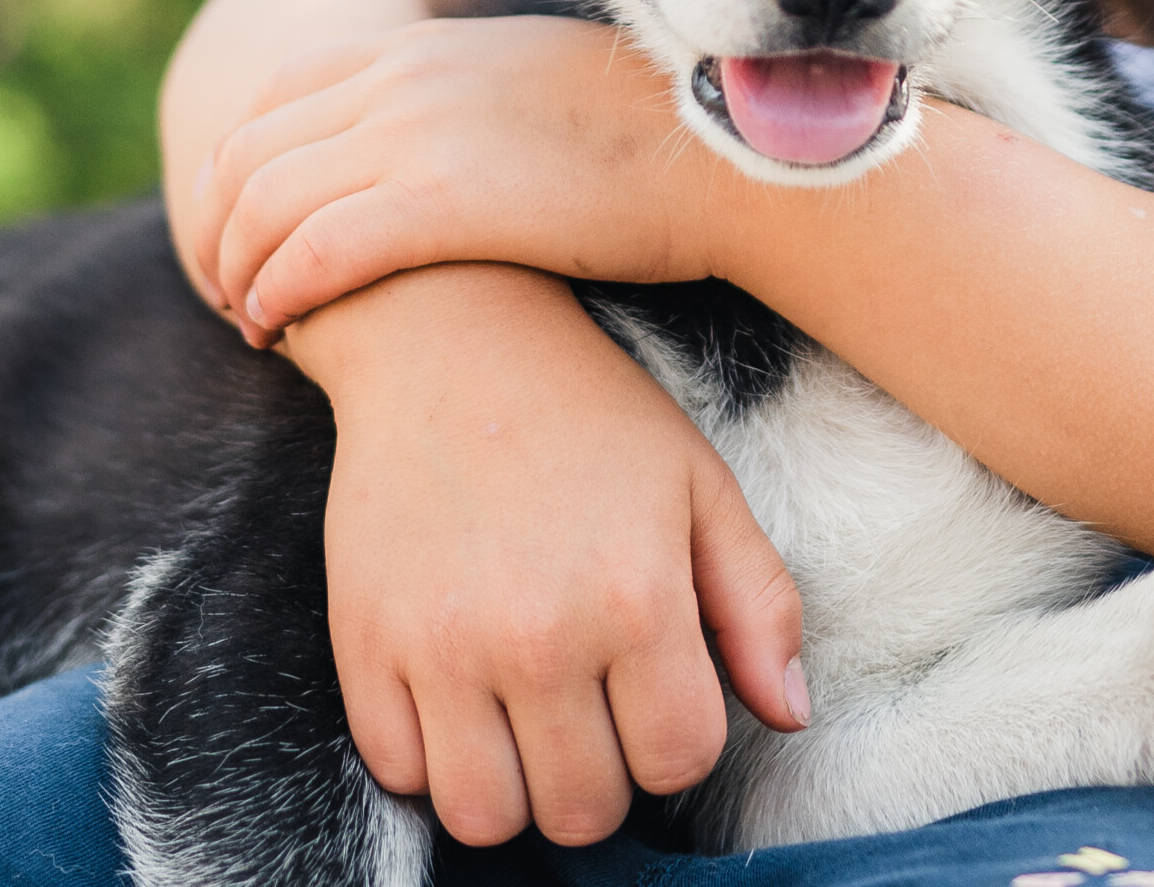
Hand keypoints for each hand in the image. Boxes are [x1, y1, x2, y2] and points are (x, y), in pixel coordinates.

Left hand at [190, 18, 727, 345]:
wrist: (718, 158)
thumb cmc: (641, 139)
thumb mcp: (524, 82)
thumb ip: (457, 97)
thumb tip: (429, 145)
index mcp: (417, 44)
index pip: (277, 93)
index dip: (238, 162)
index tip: (241, 224)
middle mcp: (400, 77)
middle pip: (251, 149)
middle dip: (218, 224)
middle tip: (228, 288)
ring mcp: (415, 133)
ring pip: (265, 203)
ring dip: (237, 269)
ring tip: (251, 319)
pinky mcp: (440, 200)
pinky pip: (314, 251)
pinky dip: (277, 292)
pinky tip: (279, 328)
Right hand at [291, 265, 807, 844]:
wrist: (445, 336)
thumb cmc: (587, 410)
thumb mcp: (699, 485)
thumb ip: (759, 603)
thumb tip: (790, 713)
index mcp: (637, 599)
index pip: (676, 760)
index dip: (675, 739)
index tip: (654, 691)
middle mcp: (537, 637)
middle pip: (582, 809)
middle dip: (600, 775)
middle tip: (590, 709)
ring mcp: (440, 647)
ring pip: (484, 817)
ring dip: (515, 788)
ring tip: (524, 720)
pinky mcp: (363, 642)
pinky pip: (398, 772)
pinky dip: (431, 758)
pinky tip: (458, 695)